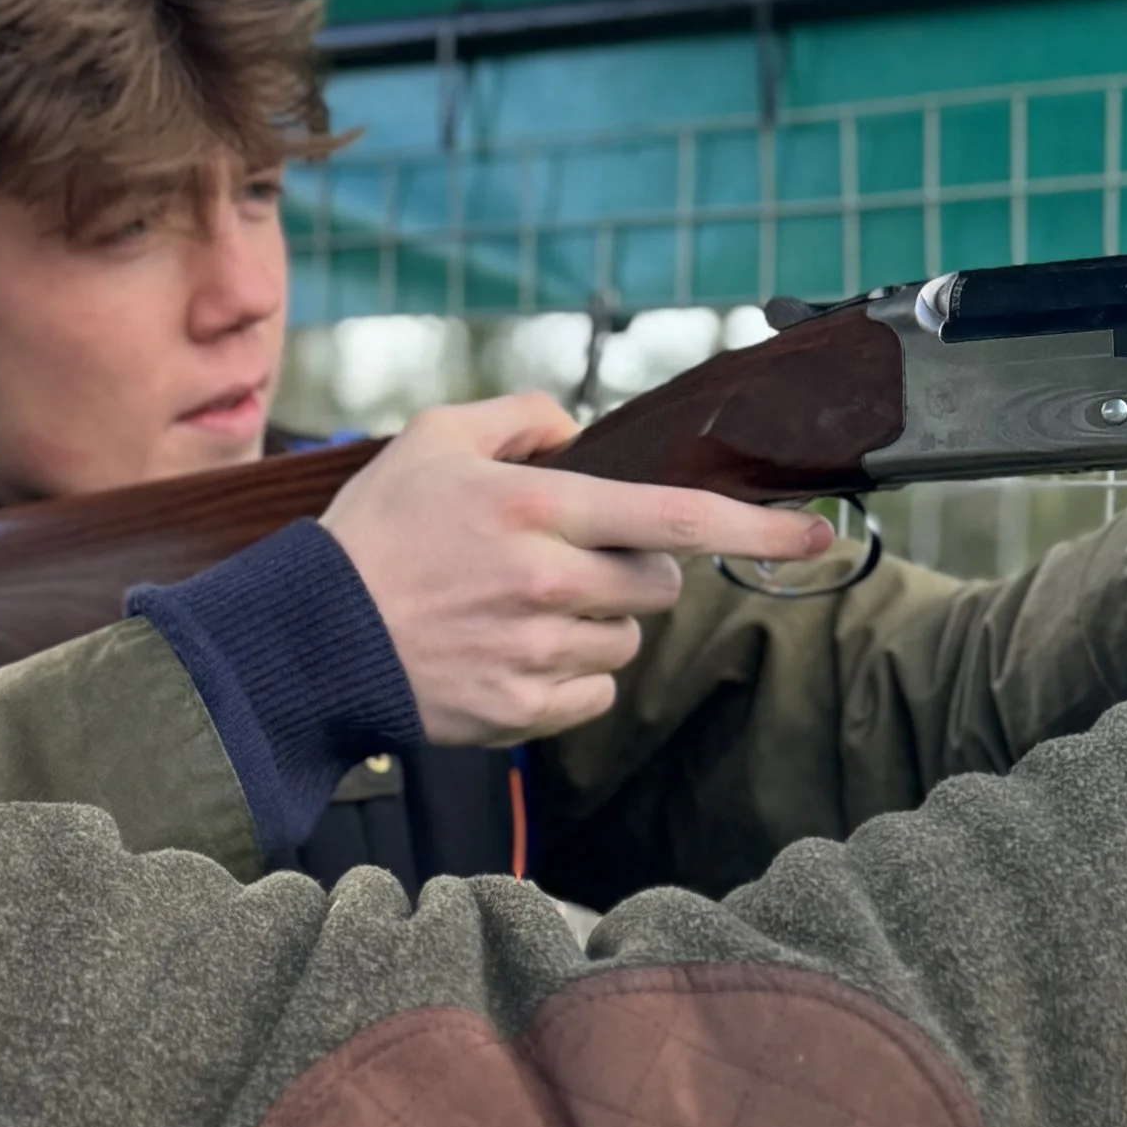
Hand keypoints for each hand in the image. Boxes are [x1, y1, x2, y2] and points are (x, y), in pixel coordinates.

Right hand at [320, 391, 831, 743]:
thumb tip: (576, 428)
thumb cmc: (372, 534)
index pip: (675, 520)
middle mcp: (544, 582)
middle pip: (659, 586)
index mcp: (534, 507)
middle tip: (574, 560)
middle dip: (639, 571)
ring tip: (523, 607)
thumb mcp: (432, 439)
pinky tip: (515, 651)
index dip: (758, 530)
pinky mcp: (519, 710)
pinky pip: (593, 692)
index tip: (818, 533)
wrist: (308, 639)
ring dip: (598, 622)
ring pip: (626, 640)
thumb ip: (518, 416)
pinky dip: (573, 673)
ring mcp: (534, 653)